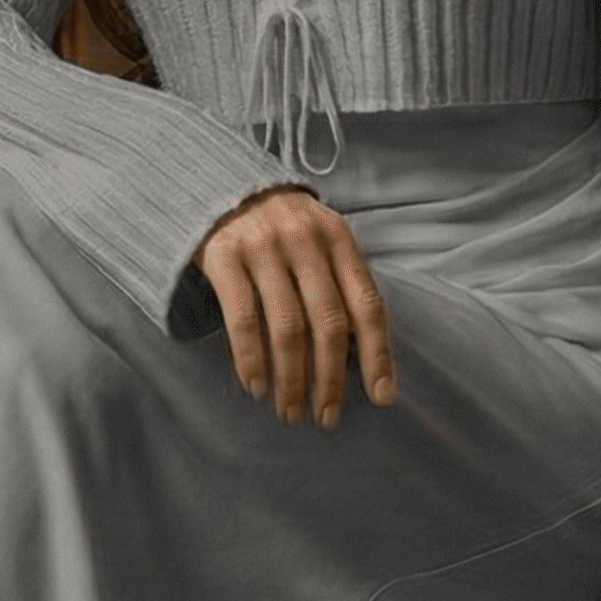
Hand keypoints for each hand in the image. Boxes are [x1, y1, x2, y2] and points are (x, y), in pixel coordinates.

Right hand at [194, 186, 395, 427]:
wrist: (219, 183)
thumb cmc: (282, 225)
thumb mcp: (320, 239)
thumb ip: (340, 283)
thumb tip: (361, 353)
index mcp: (339, 237)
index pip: (368, 303)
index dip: (378, 354)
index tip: (381, 397)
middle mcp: (305, 239)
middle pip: (329, 322)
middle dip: (331, 378)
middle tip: (327, 417)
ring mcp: (263, 246)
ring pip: (287, 327)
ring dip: (292, 379)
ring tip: (290, 411)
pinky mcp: (224, 255)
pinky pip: (243, 319)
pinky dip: (251, 360)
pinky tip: (256, 386)